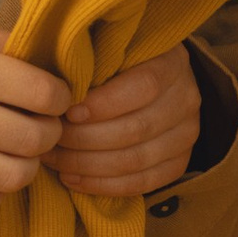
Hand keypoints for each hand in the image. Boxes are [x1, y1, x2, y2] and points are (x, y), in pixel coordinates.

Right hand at [0, 19, 70, 217]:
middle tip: (42, 124)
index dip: (60, 97)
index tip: (55, 96)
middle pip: (34, 139)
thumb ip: (0, 45)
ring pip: (13, 177)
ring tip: (19, 150)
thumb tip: (50, 64)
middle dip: (50, 132)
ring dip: (28, 165)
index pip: (41, 93)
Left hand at [50, 46, 201, 199]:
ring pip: (137, 160)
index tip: (68, 112)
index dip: (104, 104)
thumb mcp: (111, 51)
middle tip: (51, 139)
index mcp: (172, 63)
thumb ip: (93, 64)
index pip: (144, 86)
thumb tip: (56, 92)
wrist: (153, 84)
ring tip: (55, 160)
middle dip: (85, 139)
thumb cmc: (119, 64)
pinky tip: (73, 179)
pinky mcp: (179, 162)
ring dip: (88, 165)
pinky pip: (142, 183)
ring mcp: (187, 134)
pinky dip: (103, 185)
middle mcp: (186, 98)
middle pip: (137, 128)